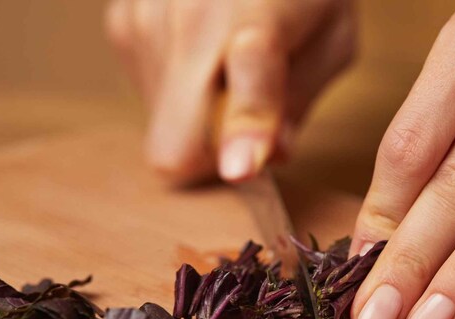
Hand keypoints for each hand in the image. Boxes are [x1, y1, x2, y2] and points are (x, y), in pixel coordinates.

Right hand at [105, 0, 355, 182]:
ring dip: (201, 120)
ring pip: (164, 128)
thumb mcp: (333, 40)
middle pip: (175, 145)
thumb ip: (298, 101)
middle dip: (212, 159)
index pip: (248, 82)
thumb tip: (267, 156)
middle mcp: (189, 18)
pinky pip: (150, 99)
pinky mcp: (121, 24)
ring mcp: (144, 21)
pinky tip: (204, 55)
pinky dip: (181, 95)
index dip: (243, 129)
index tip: (240, 166)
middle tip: (247, 135)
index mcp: (257, 17)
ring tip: (229, 71)